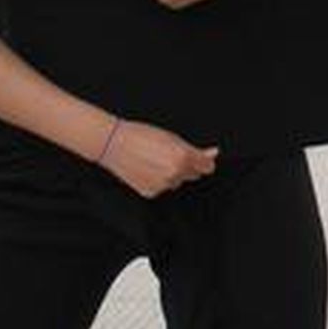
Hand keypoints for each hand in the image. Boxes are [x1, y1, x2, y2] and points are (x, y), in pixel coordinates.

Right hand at [99, 119, 217, 197]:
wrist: (114, 144)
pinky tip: (146, 168)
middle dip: (187, 166)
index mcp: (184, 157)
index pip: (207, 167)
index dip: (204, 161)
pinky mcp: (151, 193)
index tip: (202, 158)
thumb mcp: (172, 138)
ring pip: (177, 181)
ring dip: (172, 173)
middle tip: (170, 154)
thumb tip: (213, 153)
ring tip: (154, 159)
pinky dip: (158, 180)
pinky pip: (162, 187)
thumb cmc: (142, 135)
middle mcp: (175, 174)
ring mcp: (162, 186)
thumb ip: (195, 150)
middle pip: (193, 174)